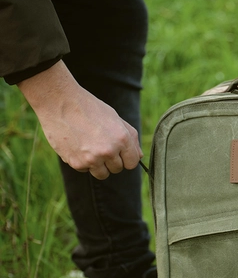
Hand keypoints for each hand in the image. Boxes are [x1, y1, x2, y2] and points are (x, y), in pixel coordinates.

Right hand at [18, 61, 142, 179]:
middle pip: (117, 169)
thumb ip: (131, 138)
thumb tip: (138, 157)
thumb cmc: (90, 108)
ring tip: (91, 148)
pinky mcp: (76, 163)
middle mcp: (109, 151)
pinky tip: (78, 145)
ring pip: (103, 174)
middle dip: (112, 160)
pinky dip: (83, 161)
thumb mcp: (116, 118)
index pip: (132, 163)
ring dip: (99, 165)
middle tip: (101, 145)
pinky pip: (85, 170)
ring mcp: (92, 158)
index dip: (126, 158)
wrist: (60, 103)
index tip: (120, 152)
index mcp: (122, 139)